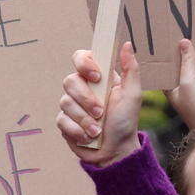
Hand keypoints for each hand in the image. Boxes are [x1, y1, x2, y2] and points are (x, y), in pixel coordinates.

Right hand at [58, 43, 143, 168]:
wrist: (116, 150)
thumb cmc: (126, 121)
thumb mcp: (133, 94)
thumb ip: (131, 69)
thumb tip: (127, 44)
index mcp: (98, 77)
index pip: (81, 57)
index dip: (84, 63)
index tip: (96, 76)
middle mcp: (82, 88)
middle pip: (70, 80)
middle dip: (86, 98)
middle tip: (100, 112)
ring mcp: (71, 104)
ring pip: (65, 102)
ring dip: (84, 118)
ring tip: (98, 129)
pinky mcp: (64, 121)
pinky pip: (61, 119)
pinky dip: (77, 130)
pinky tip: (88, 136)